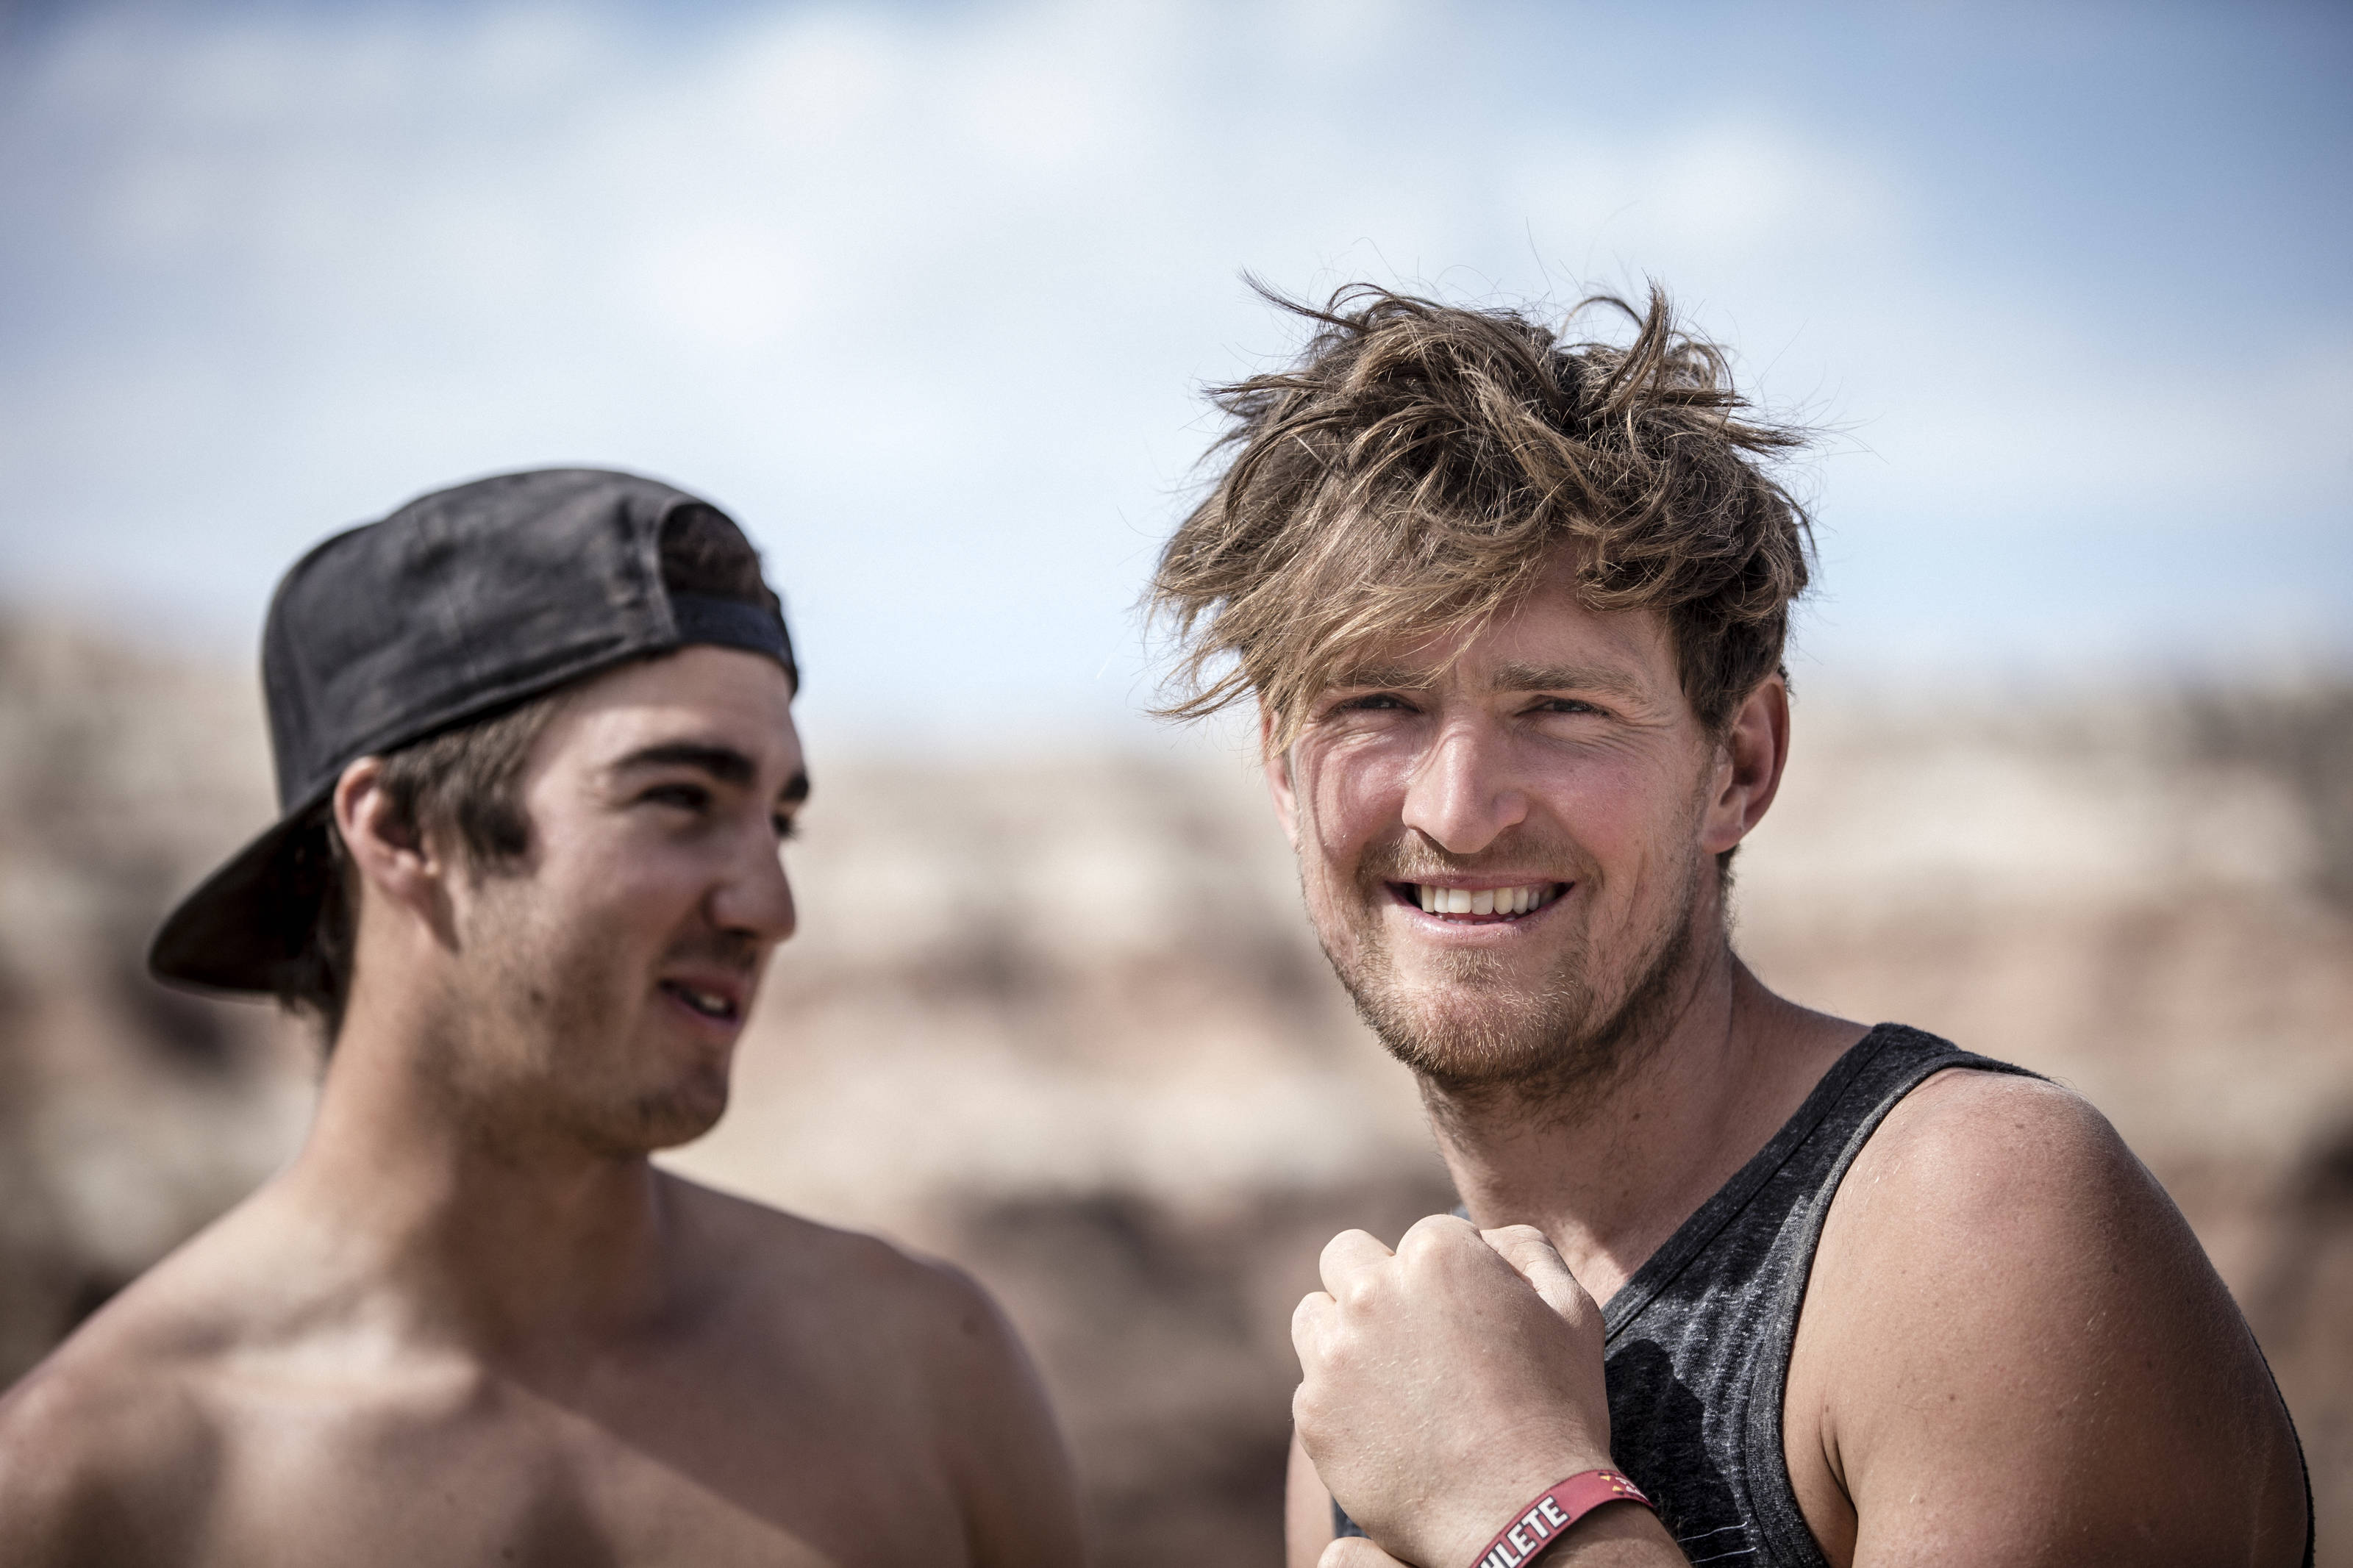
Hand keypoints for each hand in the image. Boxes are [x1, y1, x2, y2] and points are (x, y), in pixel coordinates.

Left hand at [1291, 1216, 1612, 1567]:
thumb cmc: (1560, 1410)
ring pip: (1315, 1316)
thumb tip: (1486, 1237)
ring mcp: (1336, 1355)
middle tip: (1413, 1333)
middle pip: (1347, 1258)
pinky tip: (1387, 1429)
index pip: (1425, 1238)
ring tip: (1391, 1377)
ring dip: (1343, 1332)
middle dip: (1376, 1282)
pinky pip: (1312, 1386)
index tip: (1469, 1317)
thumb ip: (1525, 1249)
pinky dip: (1341, 1401)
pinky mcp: (1313, 1414)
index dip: (1453, 1275)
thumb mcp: (1572, 1311)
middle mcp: (1373, 1293)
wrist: (1527, 1515)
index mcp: (1437, 1255)